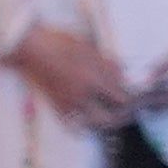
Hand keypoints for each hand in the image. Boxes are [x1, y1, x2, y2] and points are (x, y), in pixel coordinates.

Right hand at [6, 25, 144, 130]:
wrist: (30, 48)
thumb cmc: (58, 42)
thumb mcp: (89, 48)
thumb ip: (108, 65)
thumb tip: (124, 77)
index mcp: (93, 78)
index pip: (122, 98)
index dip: (133, 99)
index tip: (137, 97)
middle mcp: (83, 94)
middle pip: (110, 118)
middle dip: (123, 117)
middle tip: (129, 111)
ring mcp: (69, 102)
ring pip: (94, 124)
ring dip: (105, 122)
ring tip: (111, 115)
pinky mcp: (57, 105)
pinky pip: (74, 124)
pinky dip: (84, 125)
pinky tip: (88, 121)